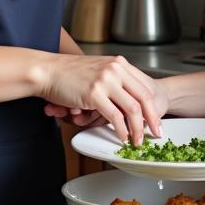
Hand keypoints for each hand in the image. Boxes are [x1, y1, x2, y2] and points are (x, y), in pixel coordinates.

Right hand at [39, 54, 161, 143]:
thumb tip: (126, 100)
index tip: (157, 121)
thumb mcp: (98, 69)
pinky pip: (115, 116)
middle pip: (144, 98)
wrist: (47, 70)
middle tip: (157, 134)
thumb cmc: (68, 73)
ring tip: (138, 141)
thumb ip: (114, 80)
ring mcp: (106, 80)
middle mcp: (116, 69)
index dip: (153, 107)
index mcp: (119, 64)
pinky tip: (122, 138)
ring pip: (132, 109)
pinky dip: (121, 130)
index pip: (144, 88)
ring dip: (137, 129)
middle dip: (153, 119)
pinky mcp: (94, 93)